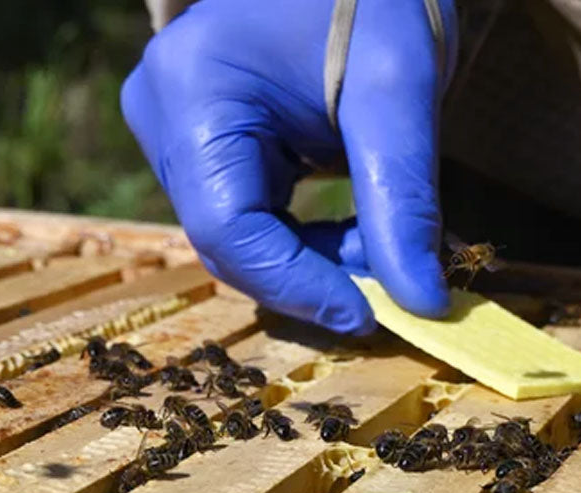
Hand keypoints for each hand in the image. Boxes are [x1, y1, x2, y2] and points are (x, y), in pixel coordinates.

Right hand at [122, 0, 457, 333]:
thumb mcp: (398, 90)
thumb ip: (402, 201)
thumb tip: (421, 302)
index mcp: (193, 90)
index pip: (229, 228)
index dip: (296, 286)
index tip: (367, 315)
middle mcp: (160, 114)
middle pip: (227, 239)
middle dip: (307, 275)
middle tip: (384, 286)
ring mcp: (168, 129)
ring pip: (234, 236)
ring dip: (307, 260)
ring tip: (375, 246)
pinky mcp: (192, 142)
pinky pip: (240, 216)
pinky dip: (298, 238)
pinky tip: (349, 230)